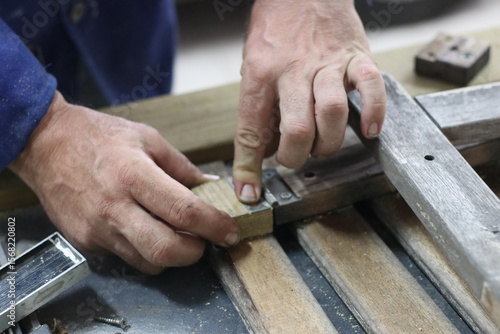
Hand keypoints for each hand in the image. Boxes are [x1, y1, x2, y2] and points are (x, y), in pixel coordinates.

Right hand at [10, 91, 239, 273]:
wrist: (45, 144)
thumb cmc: (99, 136)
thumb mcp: (147, 138)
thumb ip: (181, 166)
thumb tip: (210, 185)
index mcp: (134, 175)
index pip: (184, 211)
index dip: (214, 226)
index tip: (229, 232)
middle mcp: (114, 207)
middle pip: (165, 250)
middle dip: (195, 253)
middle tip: (204, 241)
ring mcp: (97, 229)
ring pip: (147, 262)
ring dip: (171, 255)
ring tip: (176, 234)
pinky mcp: (85, 242)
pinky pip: (125, 256)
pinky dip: (144, 249)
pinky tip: (144, 228)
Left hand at [233, 0, 385, 202]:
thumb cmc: (274, 29)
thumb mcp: (252, 66)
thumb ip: (259, 108)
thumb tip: (262, 151)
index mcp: (260, 74)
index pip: (251, 130)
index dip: (248, 167)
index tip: (250, 193)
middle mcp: (293, 71)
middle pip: (298, 127)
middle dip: (296, 157)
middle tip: (295, 158)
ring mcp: (327, 63)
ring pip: (333, 112)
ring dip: (329, 142)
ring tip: (323, 144)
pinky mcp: (355, 56)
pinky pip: (371, 86)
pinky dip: (374, 112)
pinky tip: (368, 130)